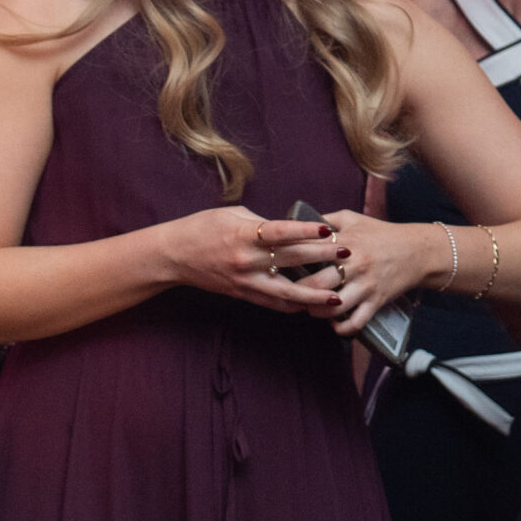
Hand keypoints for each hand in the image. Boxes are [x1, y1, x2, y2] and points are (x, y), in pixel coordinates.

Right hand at [160, 207, 346, 315]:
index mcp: (243, 235)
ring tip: (339, 294)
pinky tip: (314, 306)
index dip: (305, 231)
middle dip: (321, 257)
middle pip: (290, 259)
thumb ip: (262, 222)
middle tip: (347, 253)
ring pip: (286, 291)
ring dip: (315, 294)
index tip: (327, 229)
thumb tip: (291, 227)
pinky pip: (274, 303)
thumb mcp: (232, 215)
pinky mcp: (243, 294)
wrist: (173, 255)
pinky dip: (294, 305)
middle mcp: (246, 260)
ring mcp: (245, 280)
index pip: (280, 232)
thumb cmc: (202, 228)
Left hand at [302, 211, 443, 336]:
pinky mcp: (377, 301)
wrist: (419, 251)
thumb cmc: (382, 233)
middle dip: (297, 292)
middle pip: (315, 284)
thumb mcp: (353, 218)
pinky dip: (341, 328)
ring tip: (310, 309)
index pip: (308, 252)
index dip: (288, 261)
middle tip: (290, 294)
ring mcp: (366, 285)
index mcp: (346, 243)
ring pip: (333, 307)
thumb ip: (324, 220)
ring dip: (316, 312)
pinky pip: (355, 322)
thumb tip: (296, 224)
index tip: (278, 267)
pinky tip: (334, 324)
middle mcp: (355, 265)